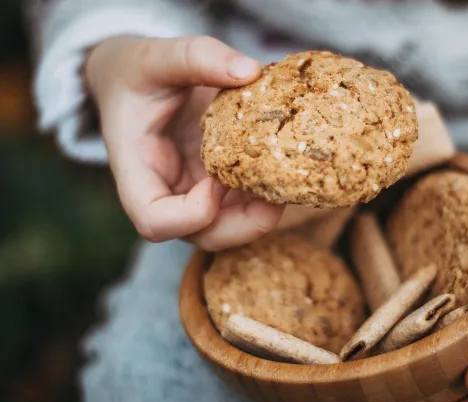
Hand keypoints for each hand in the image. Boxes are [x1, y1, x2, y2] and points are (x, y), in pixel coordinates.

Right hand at [85, 36, 283, 249]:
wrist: (134, 81)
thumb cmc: (136, 72)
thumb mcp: (155, 55)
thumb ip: (195, 56)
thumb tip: (249, 70)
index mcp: (137, 171)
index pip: (154, 221)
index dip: (190, 214)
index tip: (216, 180)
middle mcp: (166, 193)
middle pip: (203, 236)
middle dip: (244, 225)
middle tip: (276, 195)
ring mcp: (193, 193)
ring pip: (230, 227)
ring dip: (263, 213)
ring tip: (289, 179)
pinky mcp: (216, 184)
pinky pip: (243, 203)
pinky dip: (266, 194)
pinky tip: (286, 166)